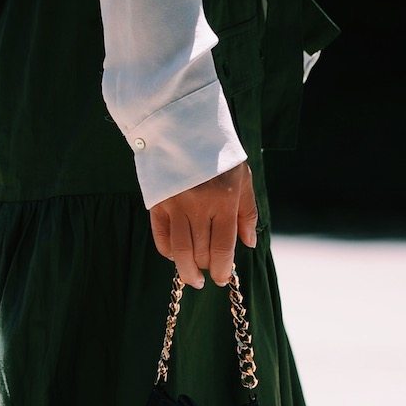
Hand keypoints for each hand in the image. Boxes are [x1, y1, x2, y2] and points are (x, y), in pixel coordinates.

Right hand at [149, 162, 258, 289]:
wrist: (184, 127)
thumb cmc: (218, 155)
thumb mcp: (242, 178)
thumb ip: (247, 212)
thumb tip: (248, 243)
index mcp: (223, 201)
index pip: (222, 248)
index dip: (223, 269)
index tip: (222, 278)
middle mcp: (198, 206)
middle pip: (201, 253)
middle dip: (207, 268)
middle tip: (210, 271)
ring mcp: (175, 205)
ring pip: (180, 252)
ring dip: (187, 271)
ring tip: (193, 278)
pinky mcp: (158, 203)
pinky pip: (162, 239)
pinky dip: (169, 253)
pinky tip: (177, 256)